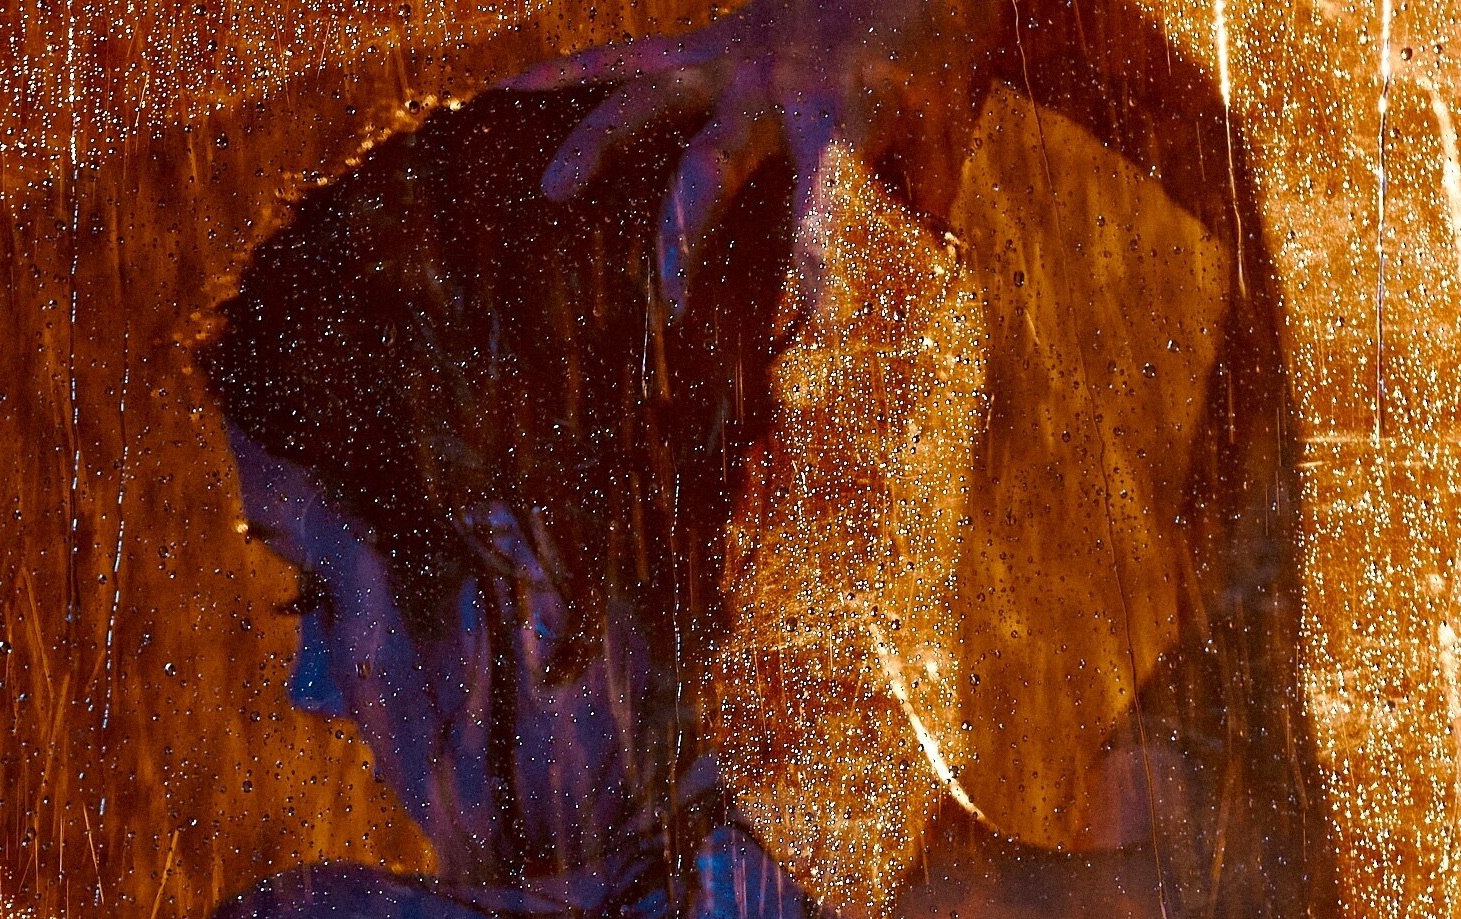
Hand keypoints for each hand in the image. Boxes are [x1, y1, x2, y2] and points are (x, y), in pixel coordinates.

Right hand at [513, 0, 1002, 312]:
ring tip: (550, 192)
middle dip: (682, 240)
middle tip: (668, 306)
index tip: (798, 342)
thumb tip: (917, 275)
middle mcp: (773, 81)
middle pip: (708, 169)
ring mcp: (735, 51)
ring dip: (596, 145)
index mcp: (841, 112)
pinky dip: (575, 68)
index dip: (809, 277)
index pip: (820, 214)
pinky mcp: (714, 35)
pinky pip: (634, 55)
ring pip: (646, 101)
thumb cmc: (942, 43)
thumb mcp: (948, 128)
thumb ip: (923, 200)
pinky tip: (512, 87)